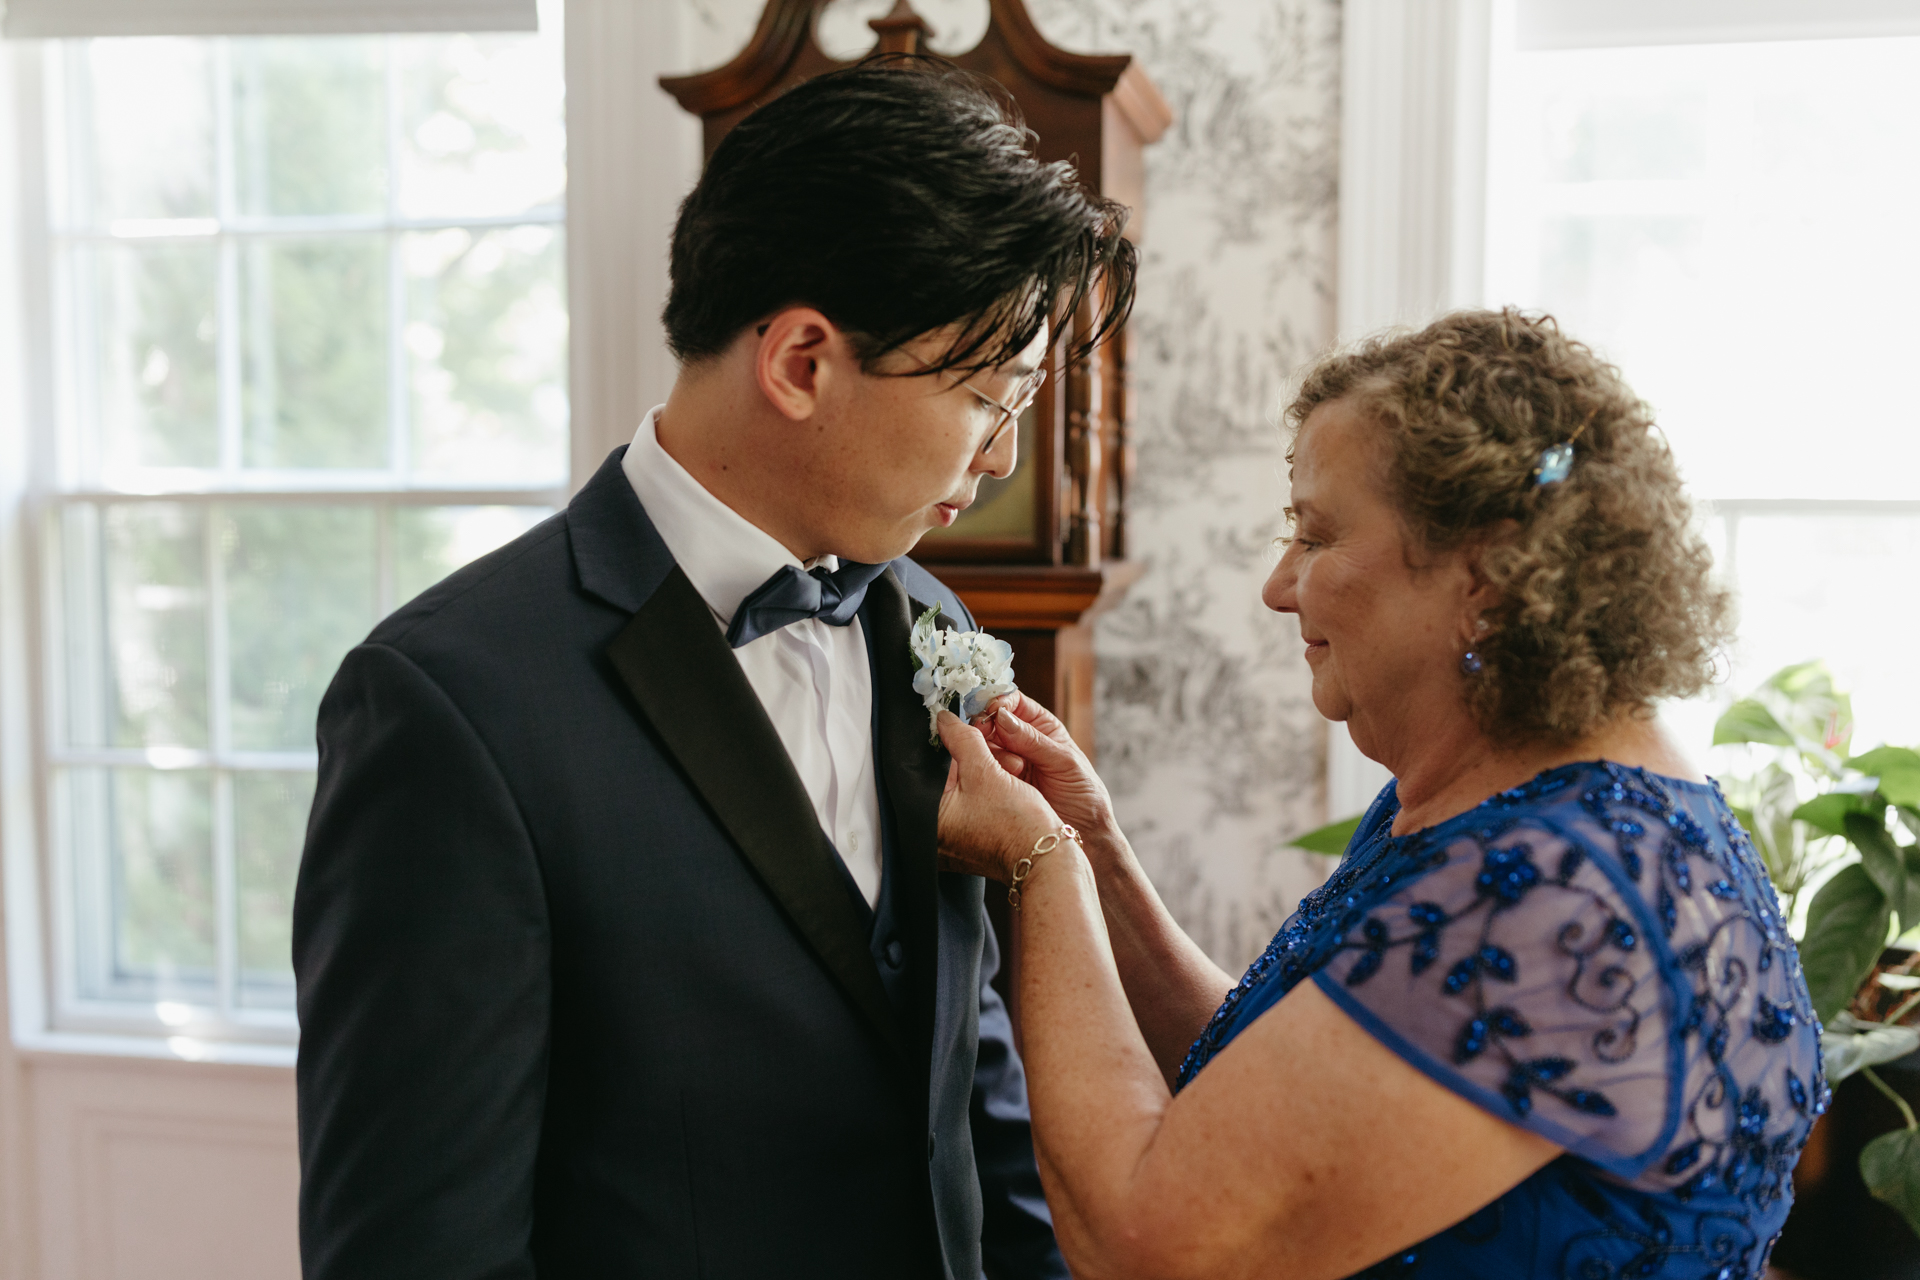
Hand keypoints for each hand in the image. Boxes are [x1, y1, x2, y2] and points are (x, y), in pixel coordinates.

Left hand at [935, 709, 1059, 882]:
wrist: (1046, 857)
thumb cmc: (1017, 824)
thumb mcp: (986, 771)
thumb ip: (962, 739)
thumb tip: (945, 720)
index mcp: (926, 822)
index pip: (929, 770)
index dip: (951, 746)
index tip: (966, 734)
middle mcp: (934, 838)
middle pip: (945, 782)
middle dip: (968, 763)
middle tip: (994, 758)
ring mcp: (952, 845)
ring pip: (961, 794)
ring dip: (982, 777)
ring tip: (1007, 774)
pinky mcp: (970, 847)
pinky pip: (971, 810)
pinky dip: (985, 796)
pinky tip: (1005, 791)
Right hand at [977, 693, 1122, 855]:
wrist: (1083, 834)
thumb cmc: (1084, 795)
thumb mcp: (1064, 763)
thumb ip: (1034, 740)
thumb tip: (1002, 716)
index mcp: (1041, 726)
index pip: (1013, 702)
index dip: (999, 702)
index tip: (991, 711)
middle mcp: (1020, 741)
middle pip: (991, 722)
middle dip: (987, 728)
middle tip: (988, 737)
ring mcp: (1006, 763)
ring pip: (983, 746)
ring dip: (990, 753)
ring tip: (1014, 769)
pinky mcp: (997, 784)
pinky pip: (982, 770)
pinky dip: (984, 771)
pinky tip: (999, 779)